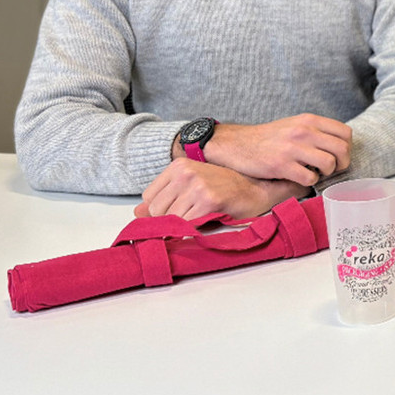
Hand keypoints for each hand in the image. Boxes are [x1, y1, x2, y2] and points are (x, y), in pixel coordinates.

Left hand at [135, 159, 310, 220]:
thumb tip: (137, 213)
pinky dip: (193, 229)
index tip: (178, 210)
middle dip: (170, 219)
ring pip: (170, 218)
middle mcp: (186, 172)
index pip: (149, 196)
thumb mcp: (192, 186)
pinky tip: (207, 219)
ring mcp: (198, 186)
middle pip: (157, 209)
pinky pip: (187, 224)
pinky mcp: (209, 200)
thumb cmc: (225, 188)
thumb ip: (164, 197)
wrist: (257, 188)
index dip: (160, 209)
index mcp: (179, 165)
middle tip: (191, 215)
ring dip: (183, 225)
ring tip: (201, 216)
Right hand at [201, 114, 352, 186]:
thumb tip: (341, 145)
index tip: (338, 156)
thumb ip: (317, 131)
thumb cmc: (269, 137)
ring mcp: (293, 148)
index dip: (346, 148)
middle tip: (331, 169)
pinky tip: (300, 177)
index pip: (346, 133)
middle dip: (342, 163)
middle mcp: (304, 131)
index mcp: (309, 120)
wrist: (237, 144)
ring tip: (315, 173)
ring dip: (326, 173)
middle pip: (342, 149)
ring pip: (329, 164)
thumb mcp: (295, 124)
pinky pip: (310, 178)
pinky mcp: (281, 165)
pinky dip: (309, 182)